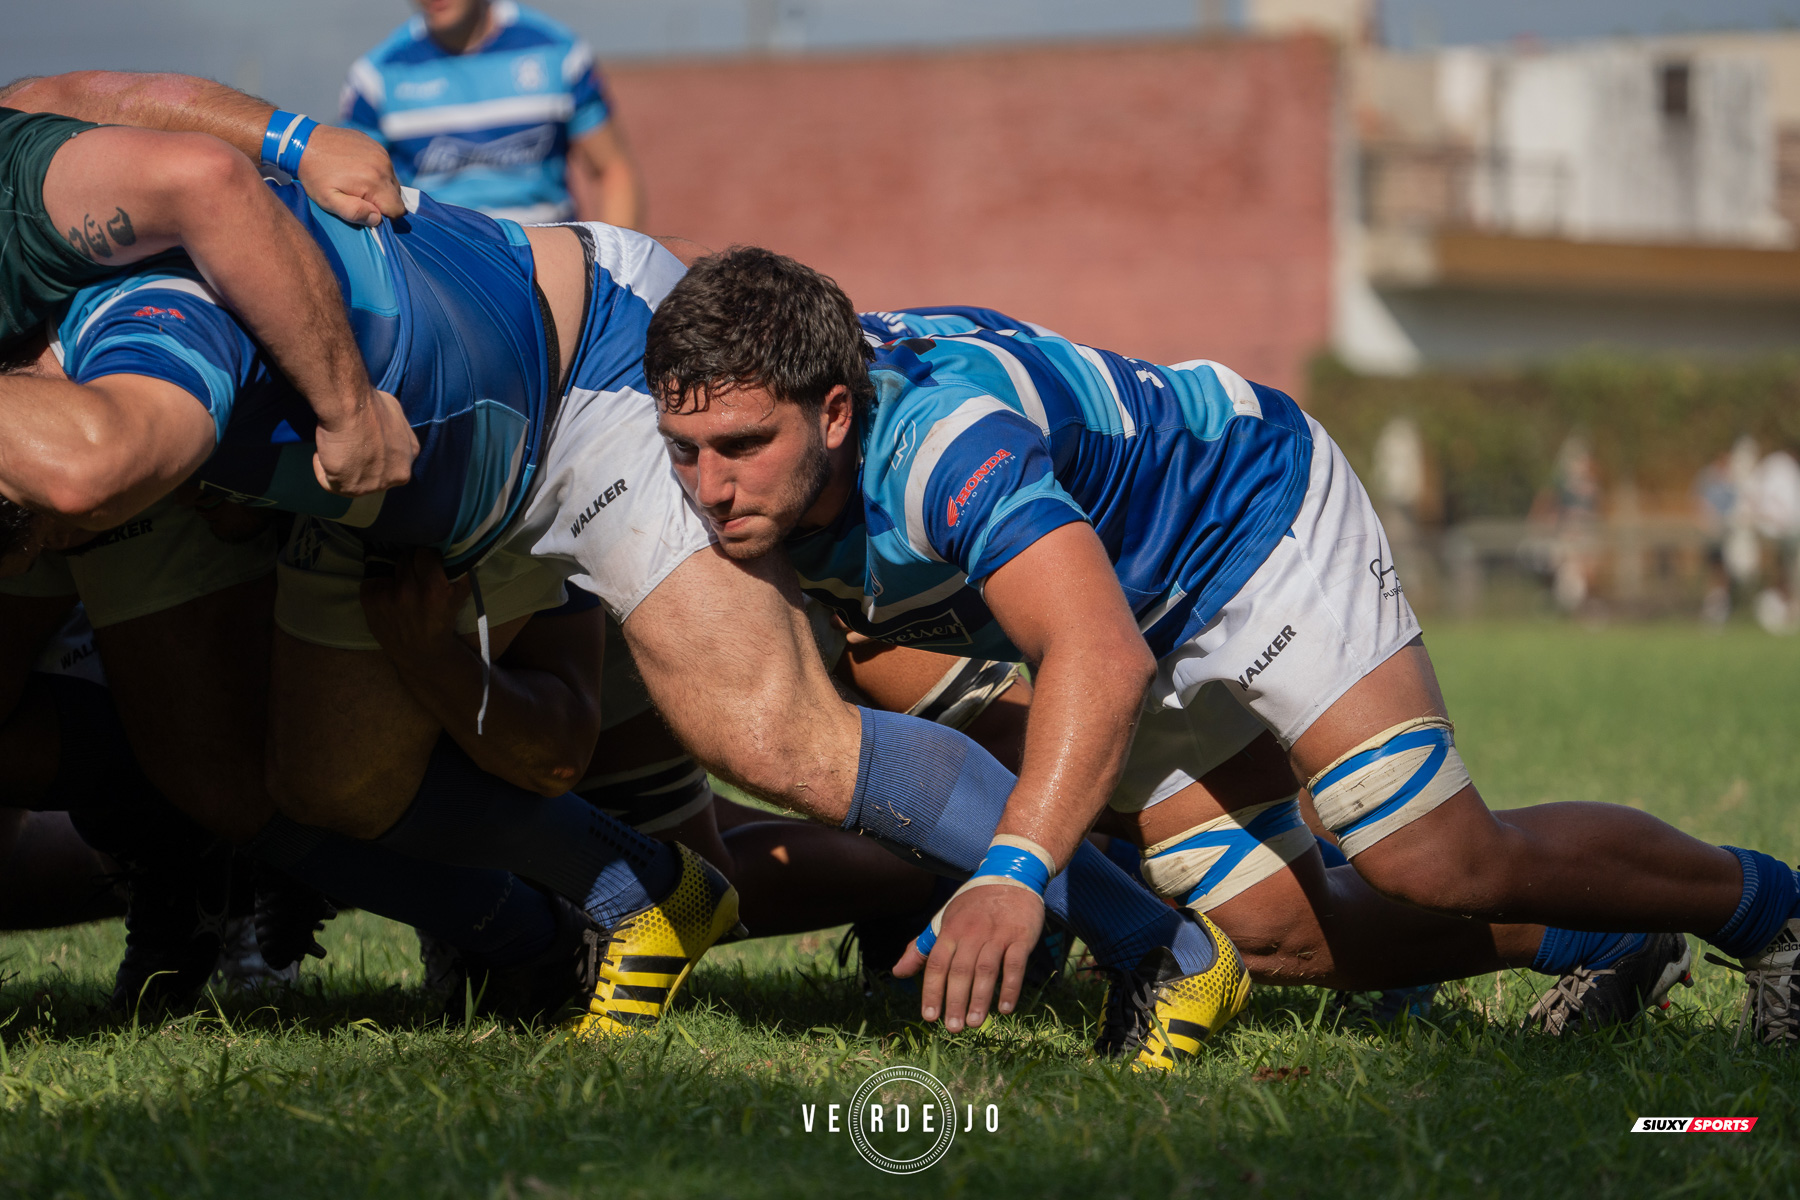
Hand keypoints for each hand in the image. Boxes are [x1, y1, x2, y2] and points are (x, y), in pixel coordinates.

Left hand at [296, 125, 405, 226]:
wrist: (304, 142)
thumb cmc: (315, 175)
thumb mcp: (328, 200)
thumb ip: (355, 212)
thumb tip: (378, 218)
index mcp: (374, 181)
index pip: (398, 210)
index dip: (385, 217)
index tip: (366, 211)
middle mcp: (383, 166)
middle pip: (397, 196)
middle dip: (382, 202)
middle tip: (358, 197)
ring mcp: (381, 153)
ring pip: (392, 181)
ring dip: (380, 187)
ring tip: (356, 183)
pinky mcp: (377, 146)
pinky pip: (386, 167)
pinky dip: (377, 173)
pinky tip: (357, 170)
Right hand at [312, 388, 416, 495]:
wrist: (350, 407)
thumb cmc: (367, 403)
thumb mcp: (394, 413)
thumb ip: (392, 429)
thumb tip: (380, 430)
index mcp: (411, 454)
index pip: (389, 462)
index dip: (370, 452)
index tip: (356, 442)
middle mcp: (400, 474)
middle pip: (373, 476)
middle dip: (357, 464)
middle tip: (342, 447)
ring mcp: (378, 485)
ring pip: (351, 481)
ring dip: (339, 467)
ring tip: (332, 447)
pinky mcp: (353, 489)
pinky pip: (330, 483)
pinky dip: (322, 469)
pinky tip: (322, 453)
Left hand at [360, 548, 468, 668]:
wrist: (420, 653)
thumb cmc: (442, 622)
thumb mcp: (459, 598)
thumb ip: (462, 570)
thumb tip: (459, 544)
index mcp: (433, 590)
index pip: (426, 552)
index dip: (430, 555)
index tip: (432, 561)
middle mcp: (407, 591)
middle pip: (408, 554)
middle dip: (414, 560)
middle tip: (418, 570)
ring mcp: (385, 596)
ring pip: (393, 563)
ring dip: (399, 569)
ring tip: (406, 581)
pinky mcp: (369, 599)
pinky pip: (376, 574)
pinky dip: (384, 579)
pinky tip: (391, 590)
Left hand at [892, 884, 1042, 1031]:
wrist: (1012, 877)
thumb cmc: (974, 905)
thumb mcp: (945, 920)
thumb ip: (922, 948)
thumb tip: (897, 973)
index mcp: (951, 929)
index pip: (937, 963)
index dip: (932, 991)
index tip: (929, 1017)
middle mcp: (972, 932)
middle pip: (961, 970)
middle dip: (955, 1001)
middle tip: (952, 1028)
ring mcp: (997, 934)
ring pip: (986, 970)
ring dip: (980, 999)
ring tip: (975, 1024)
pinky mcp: (1020, 937)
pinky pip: (1015, 965)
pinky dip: (1011, 987)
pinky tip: (1006, 1009)